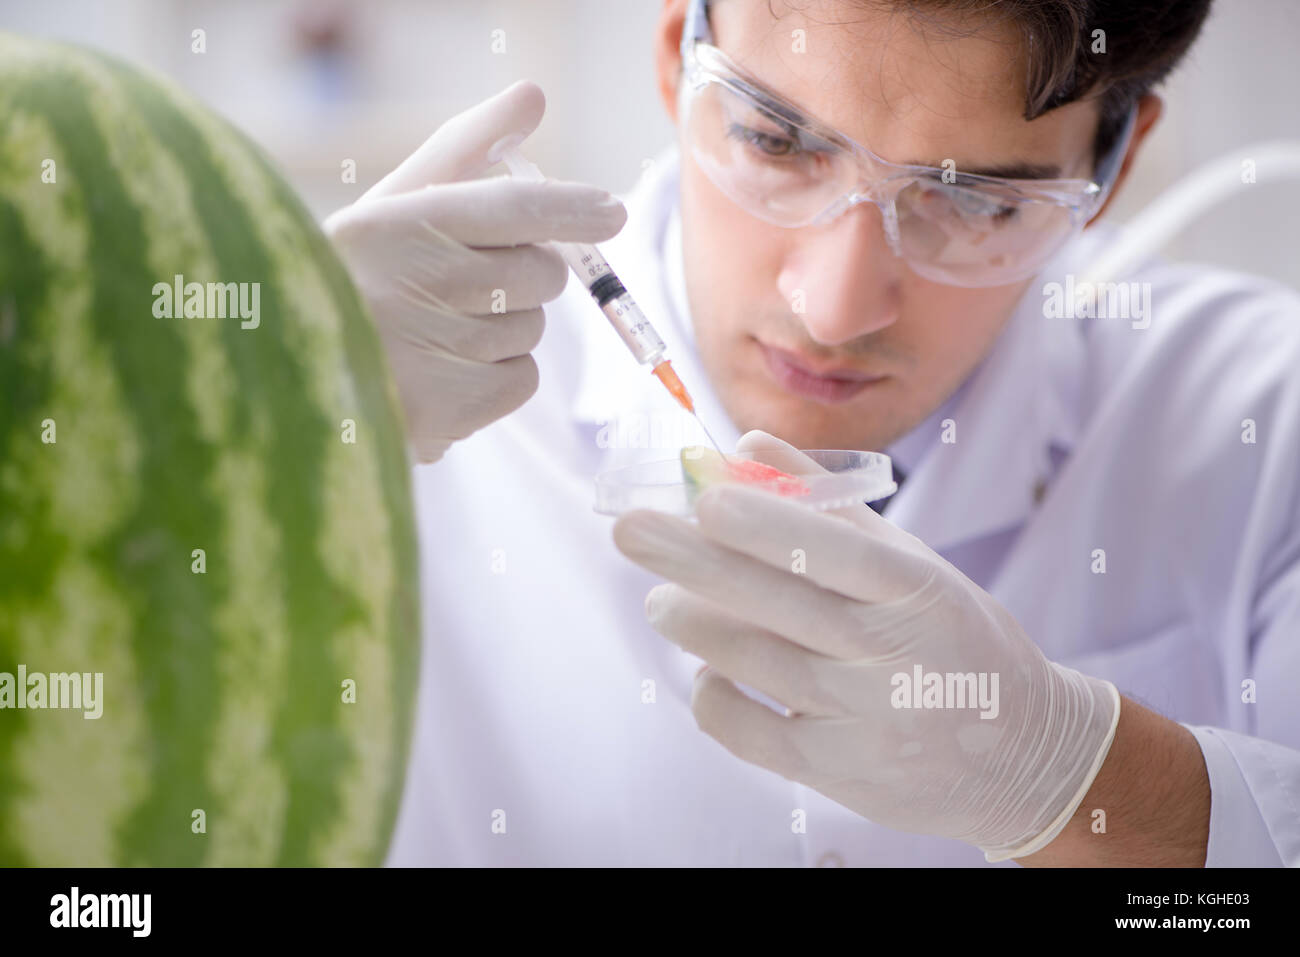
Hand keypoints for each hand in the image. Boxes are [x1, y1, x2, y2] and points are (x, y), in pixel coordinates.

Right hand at [324, 80, 625, 462]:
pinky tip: (446, 375)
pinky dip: (497, 379)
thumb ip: (463, 150)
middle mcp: (410, 284)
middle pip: (538, 273)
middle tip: (466, 289)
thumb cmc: (357, 282)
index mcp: (393, 224)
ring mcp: (427, 351)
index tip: (610, 212)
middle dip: (524, 278)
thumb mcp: (393, 209)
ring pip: (532, 327)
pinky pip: (520, 379)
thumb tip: (532, 95)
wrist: (296, 379)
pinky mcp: (443, 408)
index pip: (509, 209)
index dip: (569, 208)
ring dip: (504, 330)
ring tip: (437, 337)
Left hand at [612, 430, 1119, 860]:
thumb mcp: (913, 566)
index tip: (705, 496)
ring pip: (757, 664)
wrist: (1021, 756)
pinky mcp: (839, 773)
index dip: (770, 523)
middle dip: (695, 562)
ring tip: (661, 601)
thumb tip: (746, 445)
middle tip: (630, 530)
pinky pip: (751, 732)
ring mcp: (866, 721)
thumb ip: (830, 508)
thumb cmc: (952, 638)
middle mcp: (894, 657)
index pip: (838, 552)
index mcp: (919, 592)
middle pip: (781, 603)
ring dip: (694, 623)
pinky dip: (715, 694)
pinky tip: (707, 668)